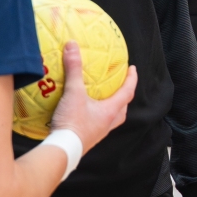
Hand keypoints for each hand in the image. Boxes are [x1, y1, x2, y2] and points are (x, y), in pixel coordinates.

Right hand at [48, 41, 135, 156]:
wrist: (63, 150)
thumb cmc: (72, 123)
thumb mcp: (73, 93)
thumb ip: (73, 69)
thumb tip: (72, 46)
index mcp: (110, 111)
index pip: (127, 93)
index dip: (132, 80)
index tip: (133, 69)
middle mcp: (108, 123)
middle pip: (122, 108)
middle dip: (124, 95)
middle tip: (121, 85)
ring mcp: (99, 132)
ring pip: (112, 118)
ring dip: (112, 107)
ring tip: (104, 98)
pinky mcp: (88, 138)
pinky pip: (99, 124)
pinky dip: (97, 115)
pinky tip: (86, 111)